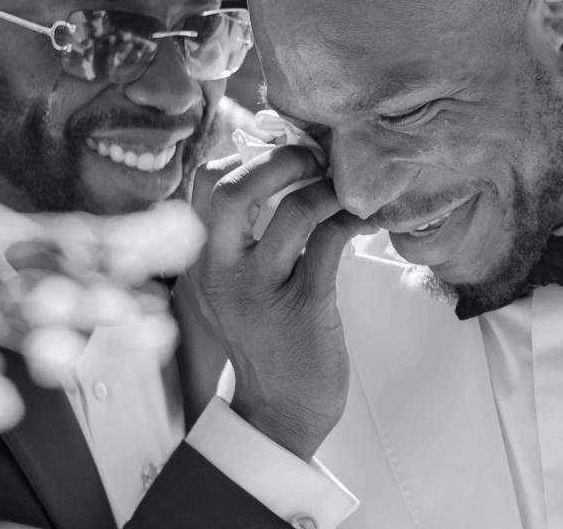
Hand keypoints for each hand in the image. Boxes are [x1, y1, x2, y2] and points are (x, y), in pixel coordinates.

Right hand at [189, 146, 370, 459]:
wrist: (276, 412)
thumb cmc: (263, 340)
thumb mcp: (233, 286)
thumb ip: (240, 238)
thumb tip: (270, 173)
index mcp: (202, 260)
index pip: (203, 183)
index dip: (243, 153)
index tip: (278, 149)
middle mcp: (221, 271)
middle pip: (229, 188)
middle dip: (277, 159)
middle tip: (312, 158)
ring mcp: (261, 289)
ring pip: (290, 211)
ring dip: (324, 187)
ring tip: (343, 187)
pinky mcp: (304, 306)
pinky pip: (328, 243)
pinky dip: (349, 219)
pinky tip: (360, 218)